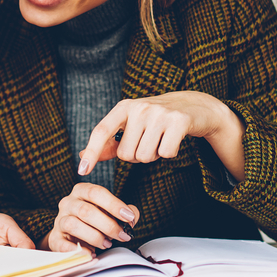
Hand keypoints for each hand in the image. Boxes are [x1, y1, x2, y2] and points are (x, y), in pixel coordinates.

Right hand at [42, 182, 138, 252]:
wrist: (71, 235)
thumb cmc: (94, 221)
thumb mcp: (110, 212)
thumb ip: (124, 212)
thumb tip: (132, 216)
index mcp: (81, 191)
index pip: (96, 193)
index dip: (114, 204)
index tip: (128, 217)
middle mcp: (68, 203)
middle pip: (85, 210)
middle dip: (108, 225)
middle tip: (122, 236)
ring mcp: (59, 220)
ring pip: (73, 225)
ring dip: (94, 237)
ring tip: (107, 244)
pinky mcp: (55, 238)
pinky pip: (62, 244)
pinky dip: (77, 250)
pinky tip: (91, 254)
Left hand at [77, 91, 244, 180]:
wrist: (194, 105)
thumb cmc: (157, 119)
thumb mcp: (132, 125)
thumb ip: (109, 143)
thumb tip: (82, 156)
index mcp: (124, 107)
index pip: (102, 131)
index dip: (91, 151)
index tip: (82, 170)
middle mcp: (140, 107)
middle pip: (126, 154)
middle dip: (137, 156)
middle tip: (149, 141)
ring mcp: (160, 113)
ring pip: (145, 157)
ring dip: (154, 155)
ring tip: (161, 139)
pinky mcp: (179, 121)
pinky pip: (166, 154)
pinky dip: (169, 153)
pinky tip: (174, 139)